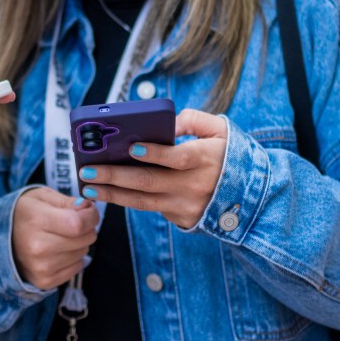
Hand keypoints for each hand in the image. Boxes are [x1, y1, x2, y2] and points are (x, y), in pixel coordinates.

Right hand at [10, 188, 99, 289]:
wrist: (1, 238)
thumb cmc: (25, 213)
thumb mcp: (42, 197)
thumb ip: (67, 201)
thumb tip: (87, 208)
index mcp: (36, 220)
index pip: (78, 224)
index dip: (90, 216)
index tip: (88, 211)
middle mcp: (38, 247)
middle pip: (85, 239)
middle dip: (86, 228)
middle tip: (71, 223)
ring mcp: (41, 267)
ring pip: (83, 253)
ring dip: (78, 244)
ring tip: (60, 237)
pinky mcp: (44, 281)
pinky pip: (77, 268)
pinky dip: (73, 259)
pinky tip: (58, 251)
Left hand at [76, 109, 228, 228]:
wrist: (251, 196)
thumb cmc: (230, 155)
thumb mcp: (220, 130)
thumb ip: (192, 120)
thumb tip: (164, 123)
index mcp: (205, 159)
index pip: (178, 157)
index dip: (155, 153)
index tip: (131, 146)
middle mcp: (193, 186)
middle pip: (149, 182)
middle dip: (114, 175)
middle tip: (87, 169)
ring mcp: (186, 206)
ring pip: (143, 201)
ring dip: (112, 194)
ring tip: (87, 186)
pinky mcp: (182, 220)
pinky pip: (151, 207)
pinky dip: (127, 200)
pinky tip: (106, 192)